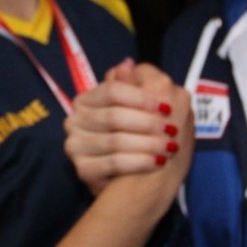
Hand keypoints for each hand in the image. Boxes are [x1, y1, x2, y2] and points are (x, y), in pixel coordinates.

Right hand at [65, 61, 191, 196]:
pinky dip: (139, 161)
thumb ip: (135, 86)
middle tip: (172, 131)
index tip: (167, 108)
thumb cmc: (142, 139)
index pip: (113, 91)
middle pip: (114, 116)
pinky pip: (114, 162)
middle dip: (147, 124)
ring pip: (115, 140)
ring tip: (169, 148)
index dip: (141, 98)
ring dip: (147, 143)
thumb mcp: (143, 109)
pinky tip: (157, 162)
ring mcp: (74, 144)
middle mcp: (75, 119)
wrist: (137, 184)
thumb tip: (127, 62)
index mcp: (88, 99)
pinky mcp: (81, 169)